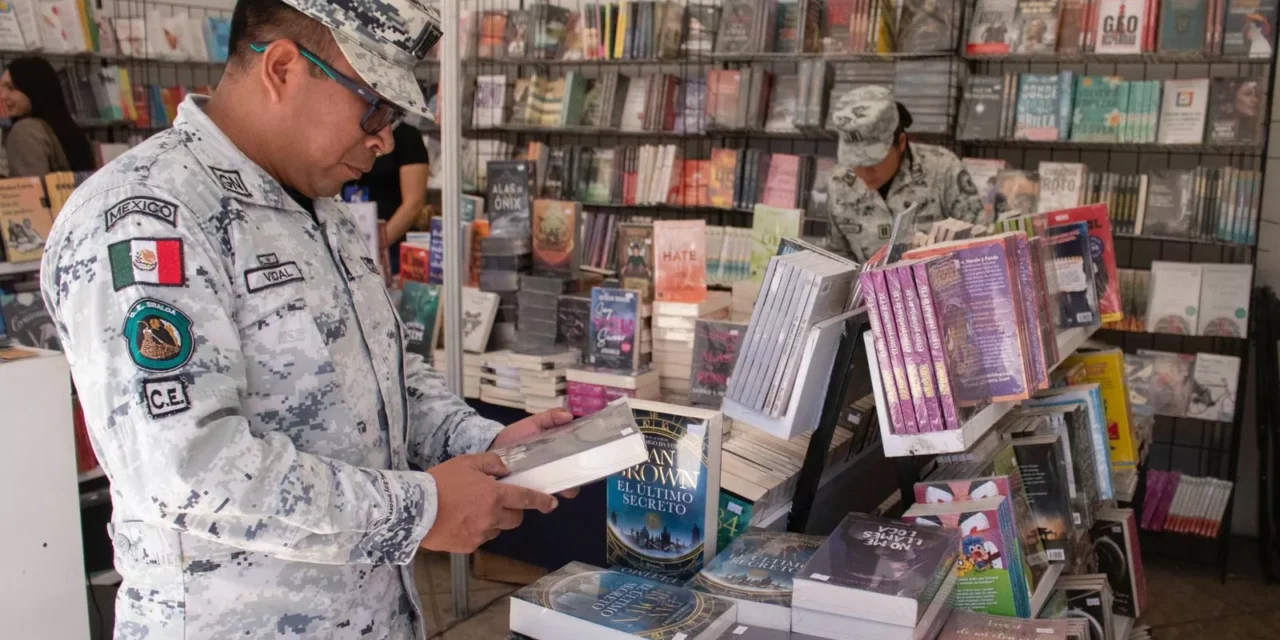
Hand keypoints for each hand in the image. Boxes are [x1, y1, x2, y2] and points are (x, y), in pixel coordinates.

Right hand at [420, 453, 558, 553]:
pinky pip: (480, 538)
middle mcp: (491, 517)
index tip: (552, 503)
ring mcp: (480, 534)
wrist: (413, 508)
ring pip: (497, 529)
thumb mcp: (467, 462)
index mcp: (494, 496)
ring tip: (471, 511)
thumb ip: (491, 463)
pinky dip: (475, 531)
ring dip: (492, 521)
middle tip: (497, 502)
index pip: (526, 499)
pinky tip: (460, 521)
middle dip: (512, 511)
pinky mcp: (468, 546)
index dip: (542, 501)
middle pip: (515, 519)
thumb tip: (506, 469)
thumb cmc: (440, 482)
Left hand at [490, 409, 580, 498]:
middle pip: (571, 481)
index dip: (584, 464)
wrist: (493, 448)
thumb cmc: (517, 436)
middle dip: (573, 485)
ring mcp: (541, 482)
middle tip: (569, 486)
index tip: (584, 465)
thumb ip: (551, 418)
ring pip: (557, 492)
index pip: (577, 462)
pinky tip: (540, 501)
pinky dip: (542, 503)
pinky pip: (538, 501)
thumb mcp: (535, 423)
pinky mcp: (528, 492)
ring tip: (555, 492)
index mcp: (558, 454)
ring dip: (560, 493)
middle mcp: (553, 470)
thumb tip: (570, 416)